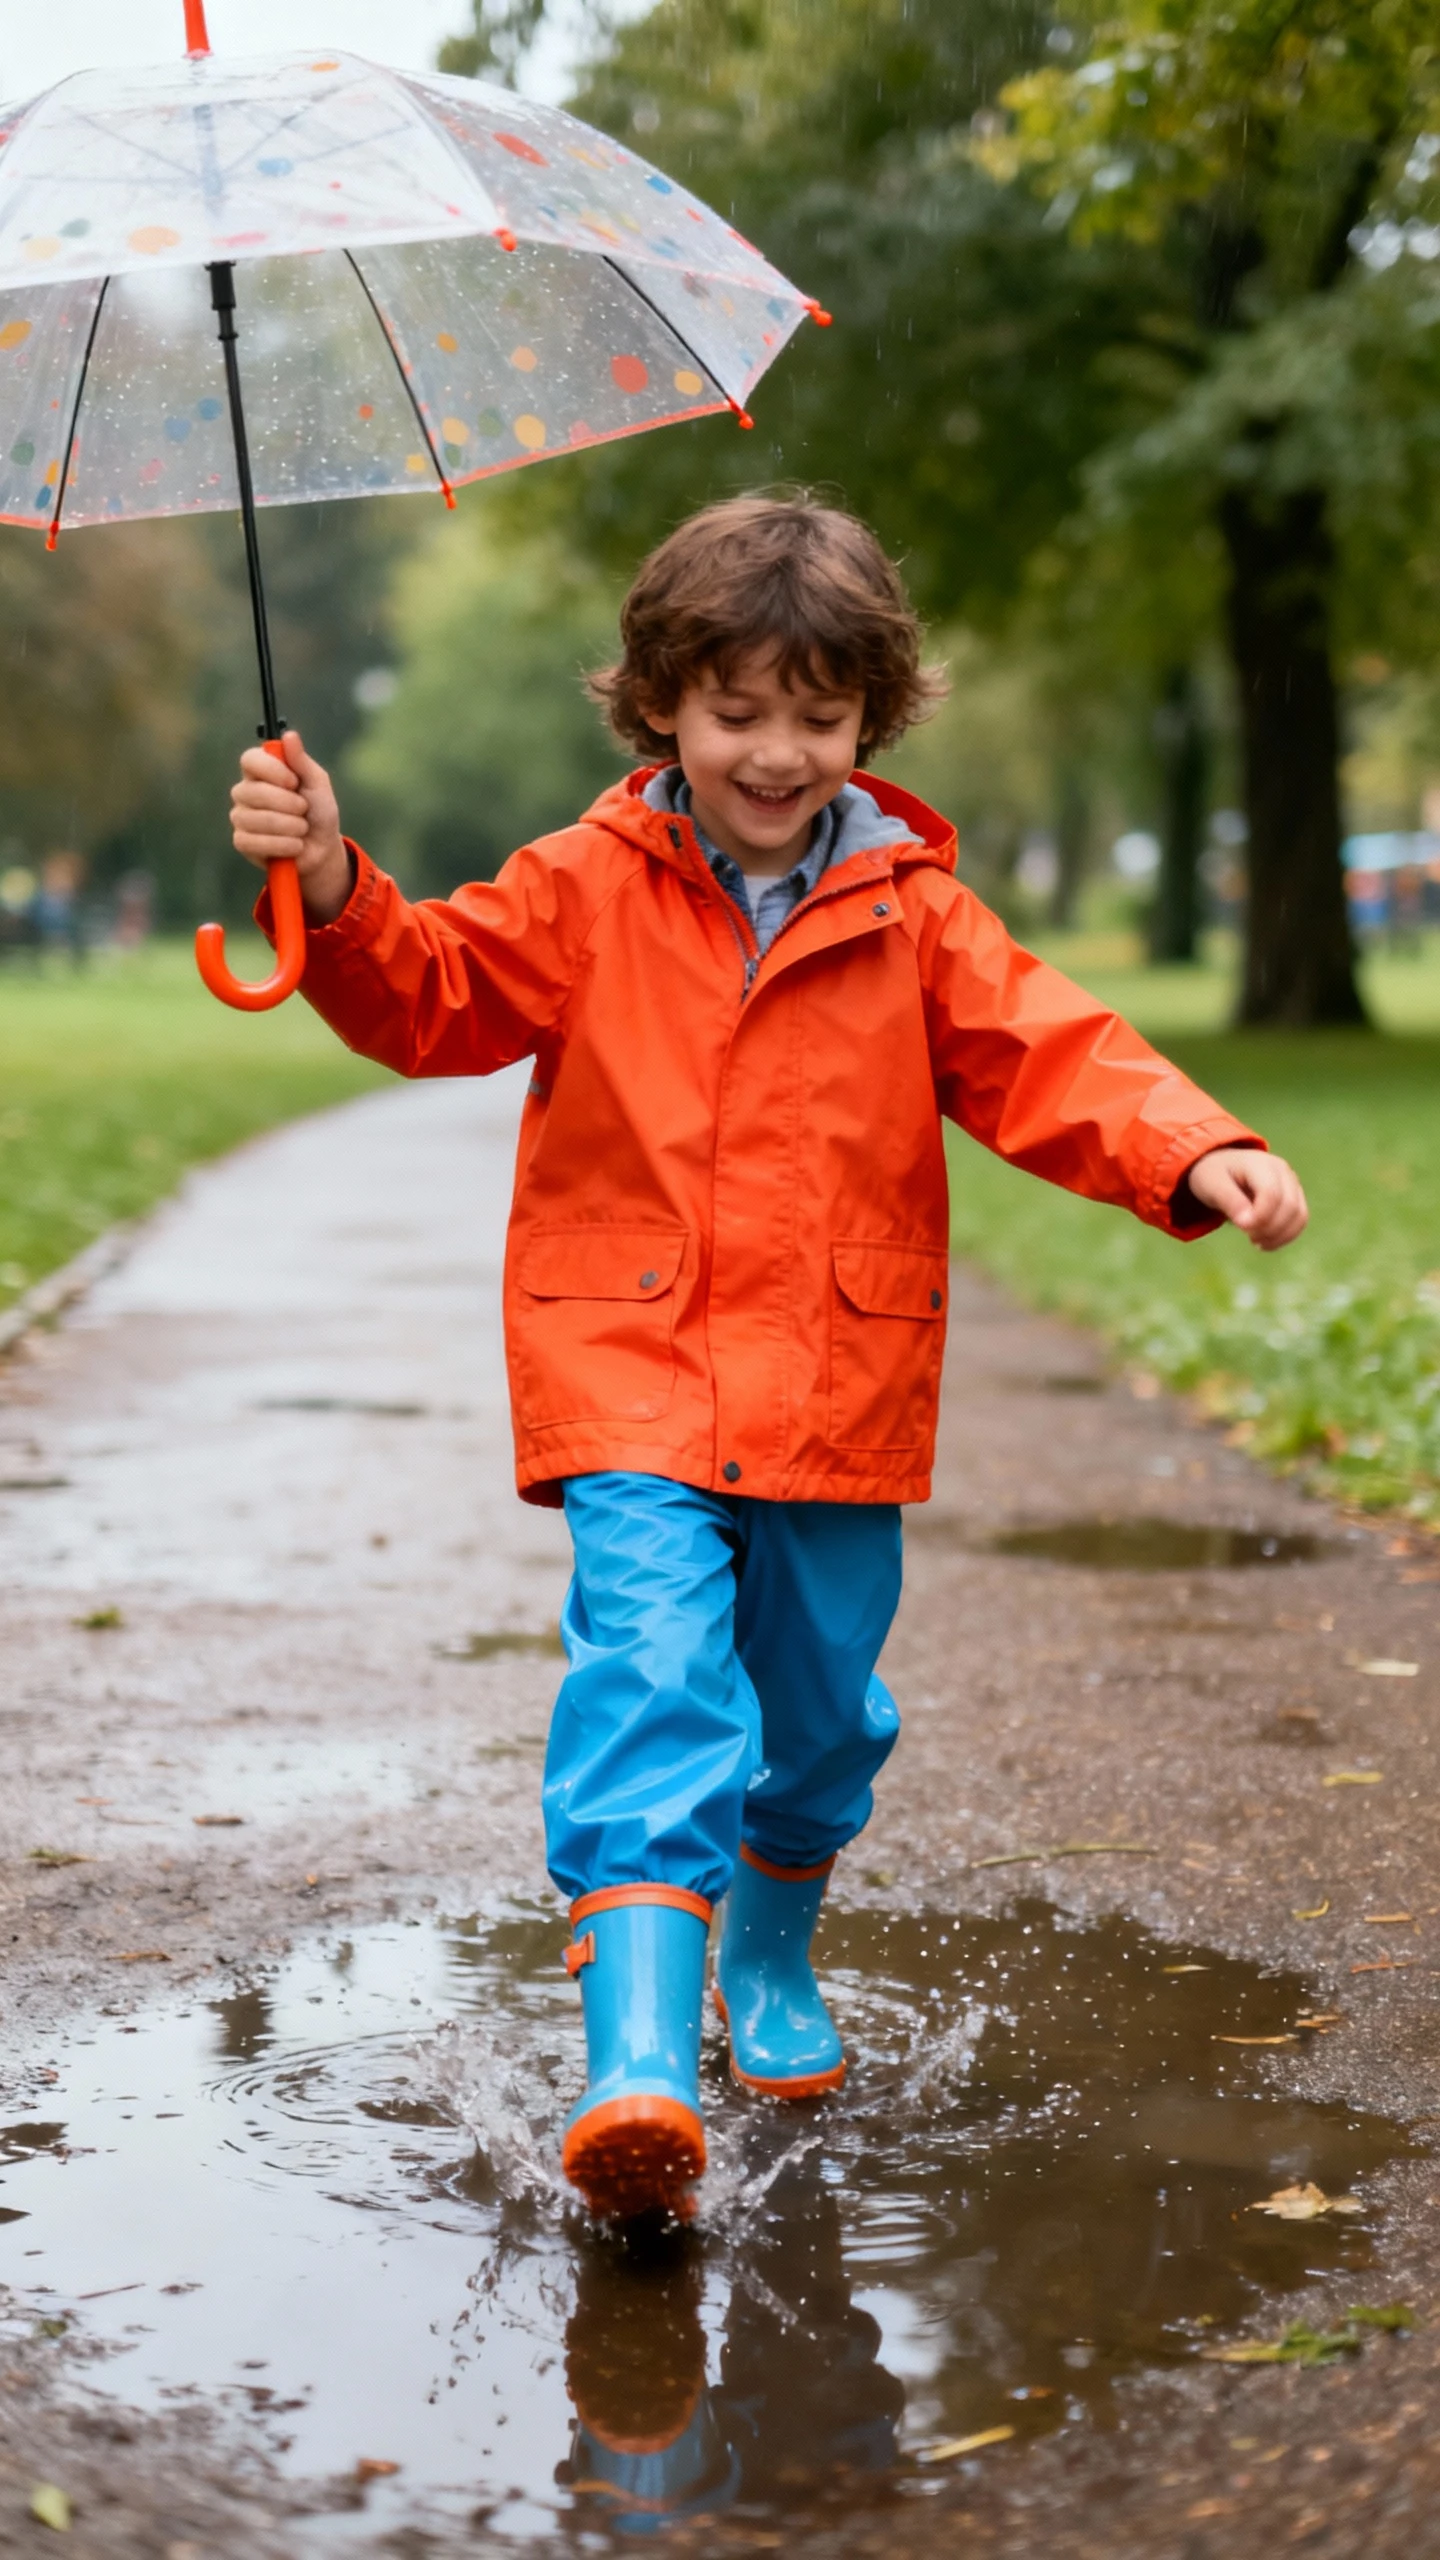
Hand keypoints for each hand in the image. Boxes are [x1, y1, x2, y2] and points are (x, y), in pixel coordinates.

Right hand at [230, 730, 351, 925]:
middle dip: (288, 804)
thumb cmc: (318, 811)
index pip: (249, 759)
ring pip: (256, 819)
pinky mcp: (242, 842)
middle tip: (303, 810)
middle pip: (253, 791)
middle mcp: (245, 791)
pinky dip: (283, 845)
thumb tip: (290, 735)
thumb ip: (302, 761)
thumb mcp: (317, 784)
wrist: (323, 848)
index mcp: (261, 771)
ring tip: (301, 829)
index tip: (293, 781)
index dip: (271, 770)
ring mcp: (241, 816)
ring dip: (290, 827)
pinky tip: (294, 845)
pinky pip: (254, 841)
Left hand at [1186, 1147, 1307, 1250]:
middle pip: (1289, 1206)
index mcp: (1260, 1163)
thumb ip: (1230, 1201)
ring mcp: (1292, 1183)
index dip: (1260, 1217)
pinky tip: (1266, 1242)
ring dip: (1280, 1236)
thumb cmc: (1215, 1176)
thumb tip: (1248, 1223)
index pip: (1272, 1194)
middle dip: (1270, 1229)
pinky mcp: (1295, 1197)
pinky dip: (1286, 1236)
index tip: (1242, 1227)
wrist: (1223, 1169)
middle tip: (1249, 1237)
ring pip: (1300, 1215)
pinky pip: (1300, 1220)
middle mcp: (1282, 1171)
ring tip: (1257, 1242)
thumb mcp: (1213, 1185)